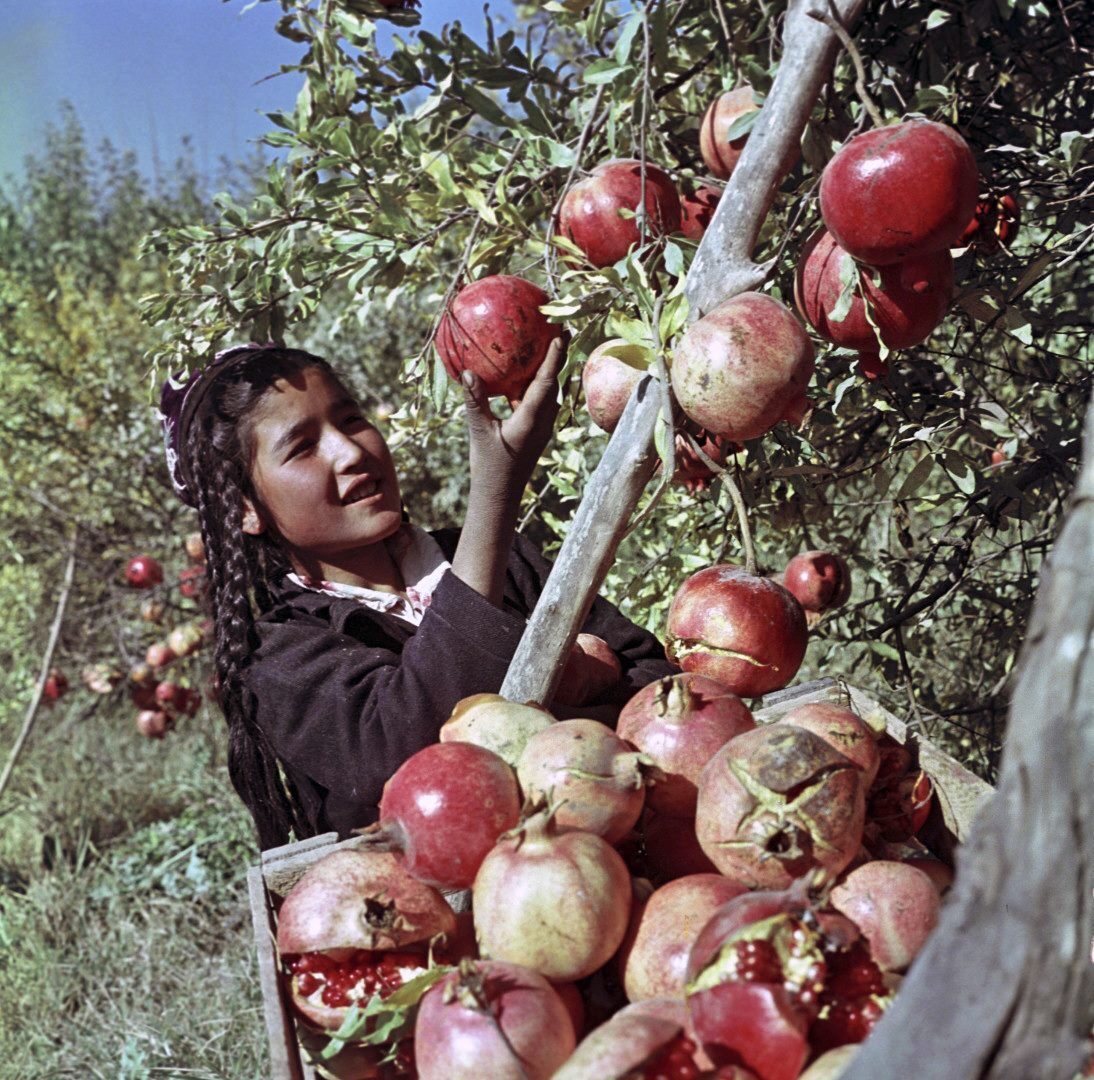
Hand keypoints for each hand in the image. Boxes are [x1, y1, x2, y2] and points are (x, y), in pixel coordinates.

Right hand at [451, 335, 566, 605]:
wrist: (500, 496)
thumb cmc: (489, 467)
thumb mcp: (479, 432)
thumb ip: (475, 401)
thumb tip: (468, 372)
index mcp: (531, 419)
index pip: (546, 382)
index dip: (555, 357)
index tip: (560, 333)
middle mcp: (542, 421)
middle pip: (554, 381)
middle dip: (558, 355)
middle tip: (561, 327)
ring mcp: (541, 426)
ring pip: (548, 391)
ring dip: (549, 368)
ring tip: (548, 344)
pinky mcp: (535, 431)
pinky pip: (538, 401)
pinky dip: (535, 383)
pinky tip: (524, 374)